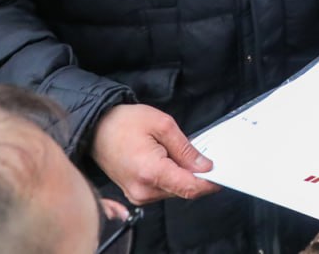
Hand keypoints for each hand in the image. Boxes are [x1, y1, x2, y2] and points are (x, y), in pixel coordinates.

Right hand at [90, 103, 221, 204]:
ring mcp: (138, 195)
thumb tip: (205, 166)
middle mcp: (143, 190)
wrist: (96, 128)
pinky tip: (166, 158)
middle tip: (199, 152)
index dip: (210, 182)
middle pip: (184, 190)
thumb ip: (186, 149)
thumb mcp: (163, 125)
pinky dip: (171, 176)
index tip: (223, 173)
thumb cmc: (124, 123)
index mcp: (151, 172)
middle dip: (196, 174)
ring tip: (173, 150)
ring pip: (175, 190)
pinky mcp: (136, 194)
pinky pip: (163, 189)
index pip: (189, 187)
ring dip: (183, 174)